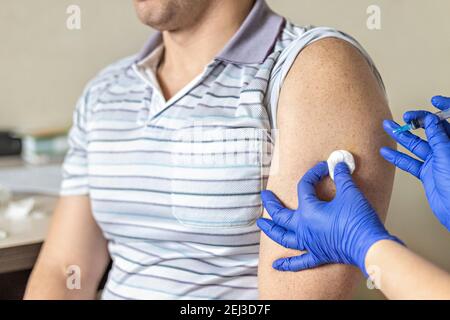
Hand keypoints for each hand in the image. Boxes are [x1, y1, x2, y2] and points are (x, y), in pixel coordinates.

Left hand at [257, 162, 401, 276]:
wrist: (369, 245)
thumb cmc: (358, 221)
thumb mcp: (350, 193)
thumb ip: (342, 177)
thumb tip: (339, 164)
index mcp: (309, 211)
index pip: (305, 187)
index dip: (314, 174)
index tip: (324, 167)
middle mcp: (304, 228)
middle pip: (281, 215)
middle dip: (270, 204)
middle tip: (264, 195)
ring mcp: (309, 243)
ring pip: (283, 237)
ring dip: (271, 230)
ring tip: (261, 224)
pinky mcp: (318, 255)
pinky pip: (299, 261)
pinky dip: (287, 264)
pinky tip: (277, 265)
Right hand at [381, 95, 449, 230]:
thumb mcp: (447, 156)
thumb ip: (438, 137)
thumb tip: (430, 121)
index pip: (448, 120)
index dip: (443, 108)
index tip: (433, 100)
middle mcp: (447, 150)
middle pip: (431, 130)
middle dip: (418, 122)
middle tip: (406, 117)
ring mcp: (437, 162)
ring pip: (417, 145)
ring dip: (402, 137)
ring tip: (389, 128)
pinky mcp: (427, 173)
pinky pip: (410, 162)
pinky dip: (397, 157)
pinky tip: (387, 152)